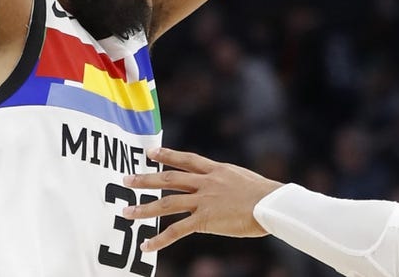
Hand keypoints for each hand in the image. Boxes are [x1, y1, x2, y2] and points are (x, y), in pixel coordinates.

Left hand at [122, 147, 282, 252]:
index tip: (150, 152)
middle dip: (146, 179)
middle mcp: (206, 183)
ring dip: (144, 208)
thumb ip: (229, 182)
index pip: (187, 159)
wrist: (273, 204)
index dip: (167, 155)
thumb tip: (225, 188)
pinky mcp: (205, 220)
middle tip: (126, 179)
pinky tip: (146, 246)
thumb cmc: (268, 195)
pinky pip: (177, 230)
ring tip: (125, 212)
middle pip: (169, 178)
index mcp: (217, 170)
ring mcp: (204, 201)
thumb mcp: (244, 180)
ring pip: (167, 203)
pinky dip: (160, 239)